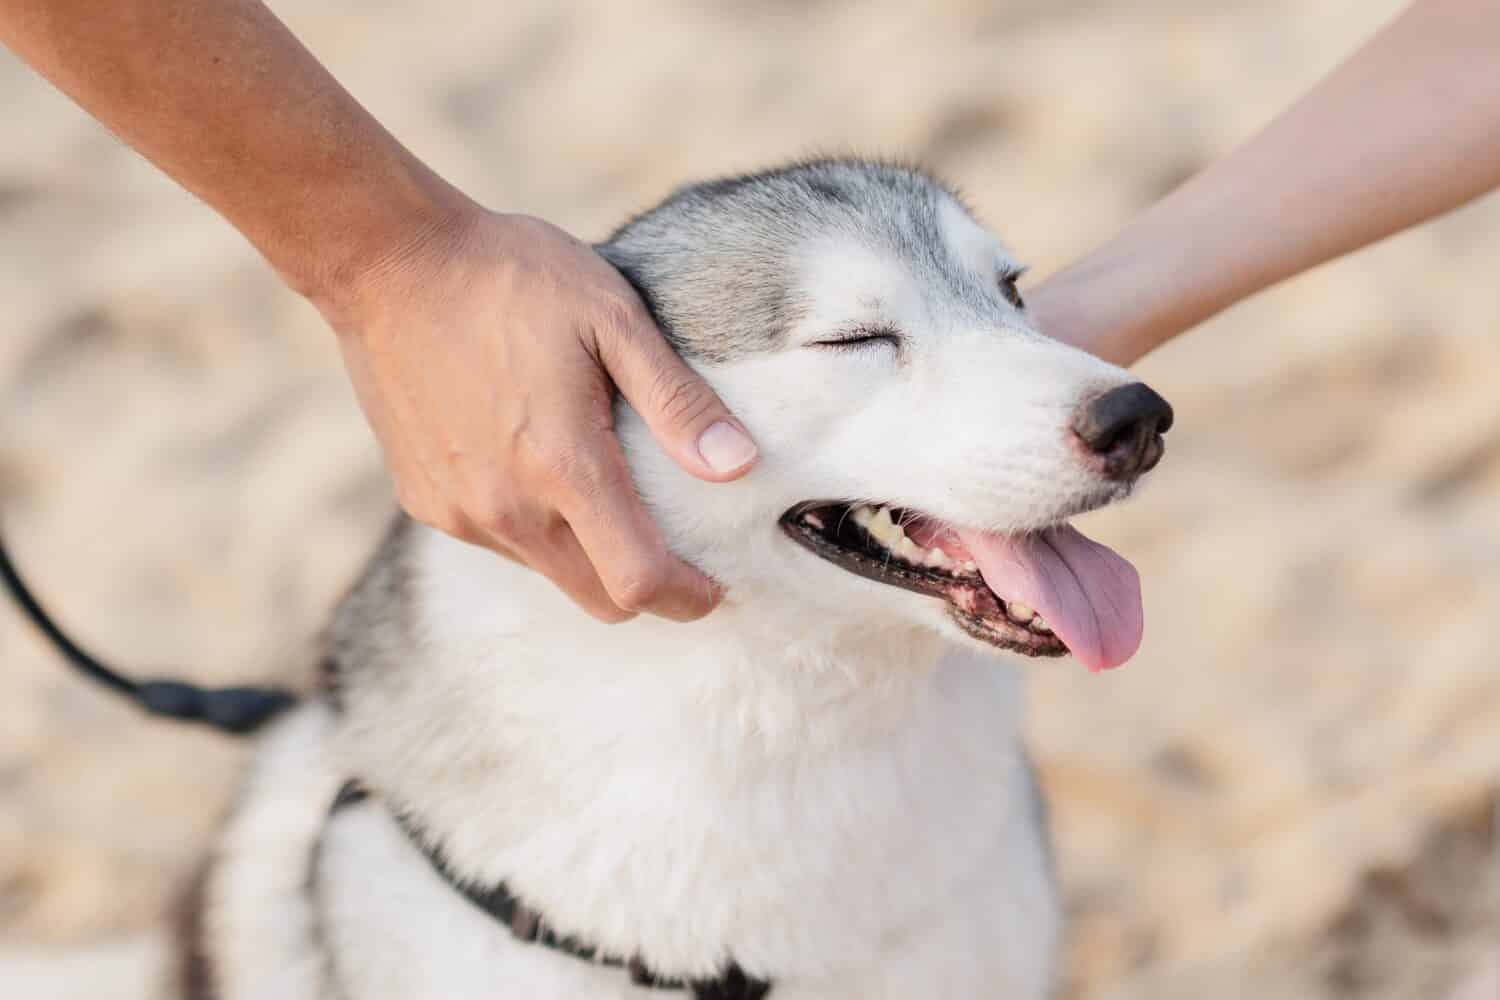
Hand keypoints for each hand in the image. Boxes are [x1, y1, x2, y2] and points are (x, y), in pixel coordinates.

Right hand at [318, 206, 757, 622]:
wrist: (387, 261)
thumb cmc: (510, 278)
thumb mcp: (613, 318)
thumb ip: (677, 400)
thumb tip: (738, 465)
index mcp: (562, 465)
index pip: (637, 581)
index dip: (687, 597)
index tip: (714, 585)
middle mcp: (505, 506)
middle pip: (596, 598)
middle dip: (646, 588)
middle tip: (677, 550)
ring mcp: (459, 510)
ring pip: (548, 572)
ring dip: (588, 554)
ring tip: (605, 487)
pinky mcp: (425, 500)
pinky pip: (499, 542)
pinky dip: (535, 526)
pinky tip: (539, 464)